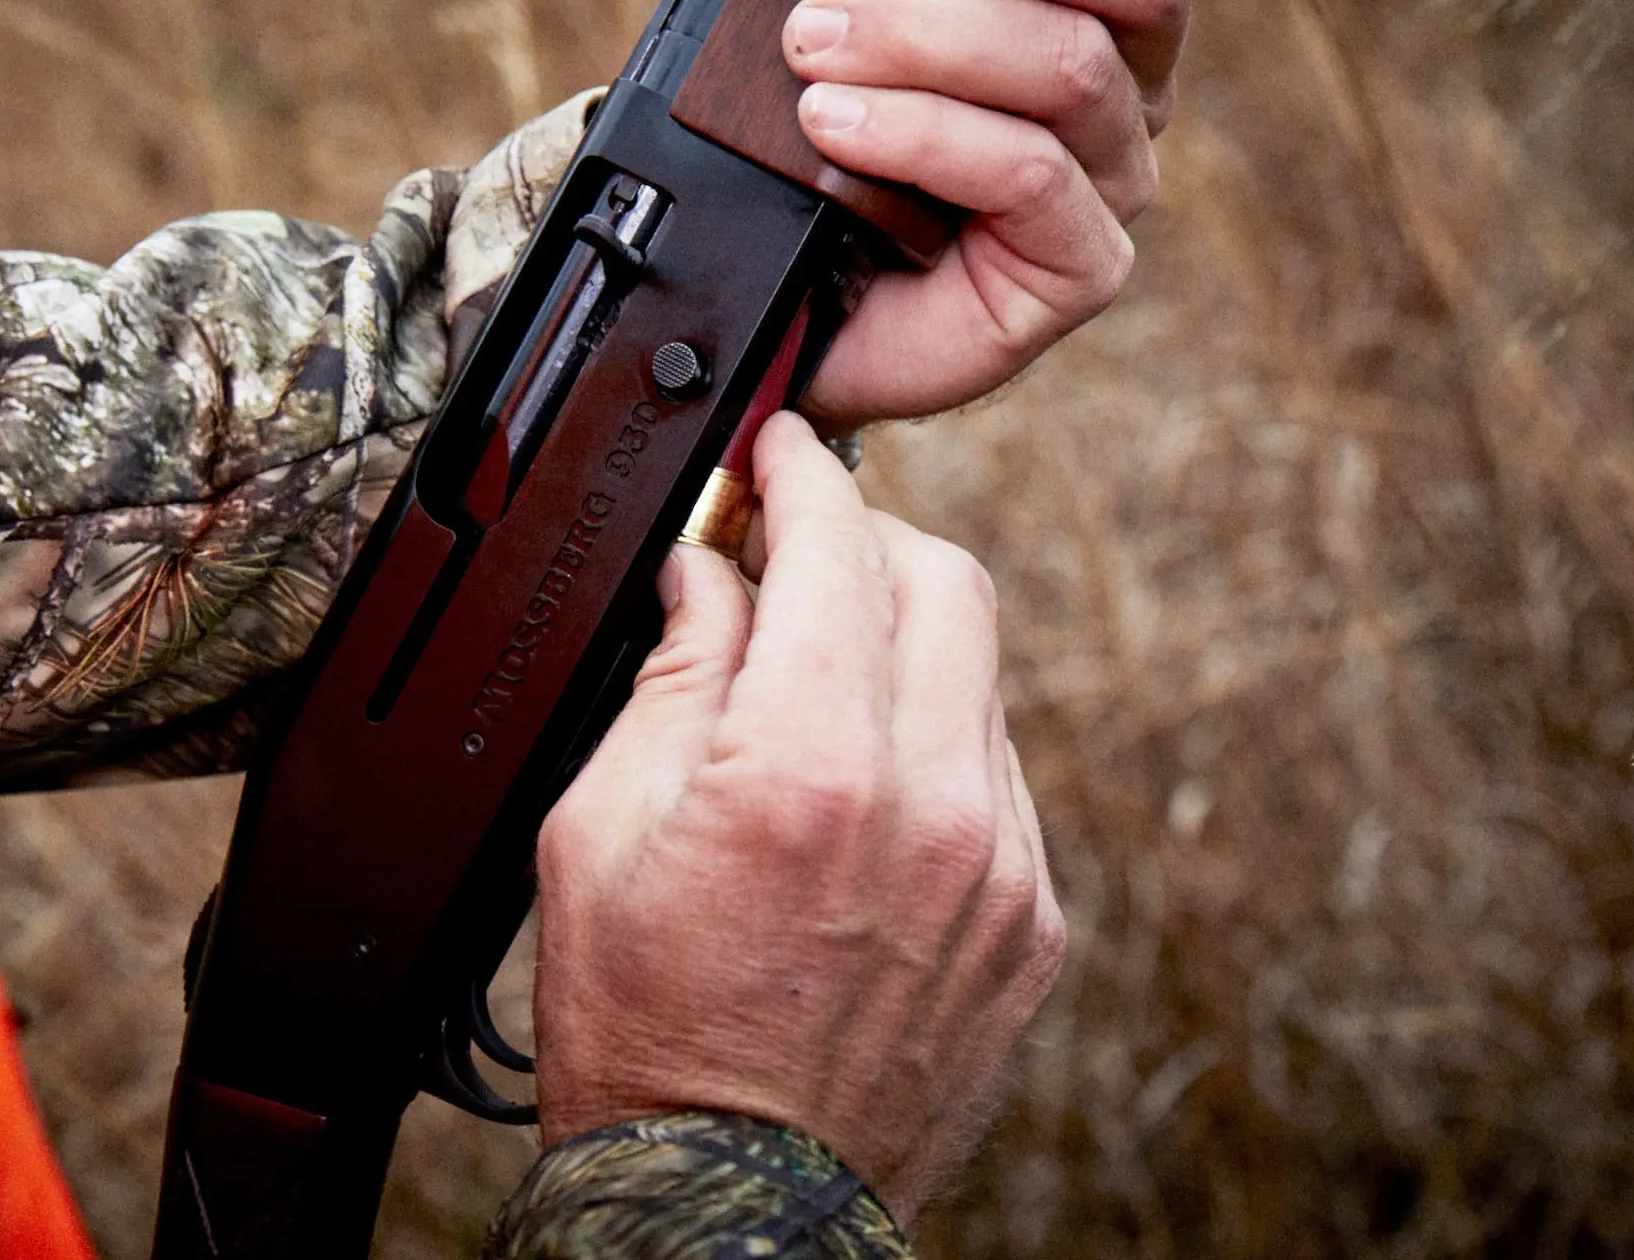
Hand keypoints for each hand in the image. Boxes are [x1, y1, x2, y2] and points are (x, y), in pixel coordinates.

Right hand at [532, 415, 1063, 1219]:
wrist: (732, 1195)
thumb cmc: (647, 1028)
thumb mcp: (600, 830)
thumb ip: (673, 674)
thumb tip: (709, 572)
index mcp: (808, 766)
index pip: (838, 545)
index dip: (804, 471)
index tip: (781, 449)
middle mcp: (931, 803)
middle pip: (945, 578)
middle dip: (869, 536)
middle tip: (797, 551)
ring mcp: (1000, 866)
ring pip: (982, 671)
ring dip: (906, 637)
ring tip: (819, 678)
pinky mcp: (1032, 920)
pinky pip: (999, 772)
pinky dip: (938, 735)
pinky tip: (866, 776)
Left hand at [788, 0, 1288, 422]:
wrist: (790, 303)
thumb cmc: (826, 146)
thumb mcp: (867, 20)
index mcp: (1103, 3)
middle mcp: (1133, 85)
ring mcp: (1114, 180)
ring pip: (1068, 65)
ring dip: (925, 37)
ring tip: (815, 42)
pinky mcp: (1080, 270)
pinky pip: (1025, 173)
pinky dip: (918, 133)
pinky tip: (834, 122)